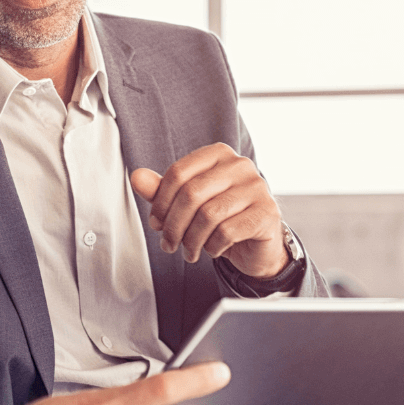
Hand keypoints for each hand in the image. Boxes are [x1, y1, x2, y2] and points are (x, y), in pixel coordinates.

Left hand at [131, 144, 286, 279]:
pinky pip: (227, 232)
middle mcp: (240, 165)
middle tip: (168, 243)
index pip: (178, 172)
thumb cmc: (221, 218)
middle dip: (173, 224)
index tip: (156, 222)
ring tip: (188, 251)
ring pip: (208, 215)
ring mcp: (257, 187)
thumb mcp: (187, 203)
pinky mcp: (266, 213)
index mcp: (218, 154)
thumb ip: (162, 189)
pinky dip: (213, 246)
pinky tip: (212, 249)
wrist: (255, 244)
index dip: (160, 201)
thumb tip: (137, 177)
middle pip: (191, 193)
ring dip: (191, 240)